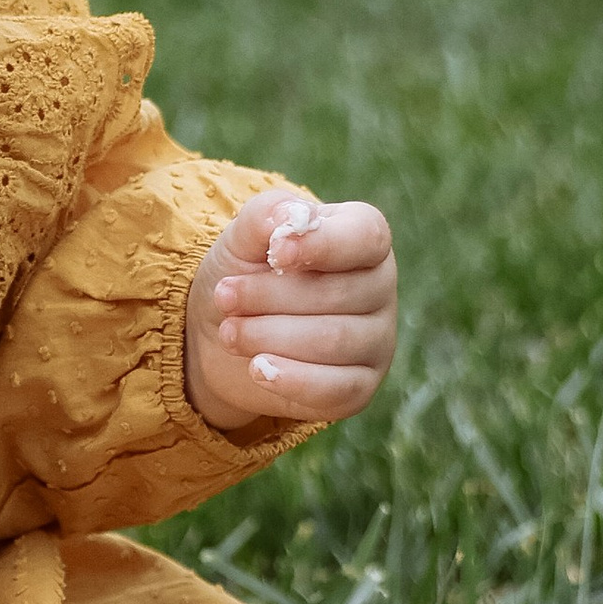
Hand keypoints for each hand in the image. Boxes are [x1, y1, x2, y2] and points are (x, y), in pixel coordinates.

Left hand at [184, 188, 397, 432]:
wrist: (222, 331)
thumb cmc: (245, 271)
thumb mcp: (244, 237)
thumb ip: (267, 215)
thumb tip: (290, 218)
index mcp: (363, 239)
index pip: (366, 236)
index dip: (323, 245)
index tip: (276, 253)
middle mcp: (379, 289)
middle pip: (338, 295)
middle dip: (270, 297)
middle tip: (224, 297)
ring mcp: (376, 341)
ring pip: (332, 342)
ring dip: (269, 336)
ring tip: (229, 332)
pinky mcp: (359, 388)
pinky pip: (336, 388)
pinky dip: (292, 379)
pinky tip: (258, 370)